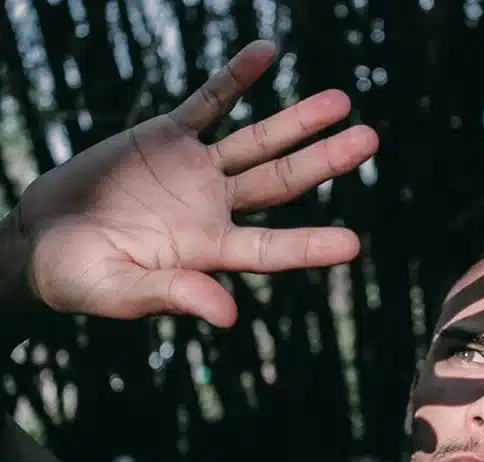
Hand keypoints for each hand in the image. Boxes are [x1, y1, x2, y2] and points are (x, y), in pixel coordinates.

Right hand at [7, 40, 377, 327]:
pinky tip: (266, 53)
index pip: (270, 249)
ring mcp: (196, 170)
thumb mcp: (120, 291)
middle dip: (324, 161)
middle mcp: (215, 209)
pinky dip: (235, 78)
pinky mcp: (168, 137)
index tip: (353, 245)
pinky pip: (209, 100)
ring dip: (297, 121)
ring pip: (257, 141)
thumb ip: (172, 295)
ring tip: (342, 101)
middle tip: (369, 140)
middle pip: (281, 182)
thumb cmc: (79, 278)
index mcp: (210, 251)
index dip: (309, 246)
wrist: (43, 238)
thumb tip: (229, 315)